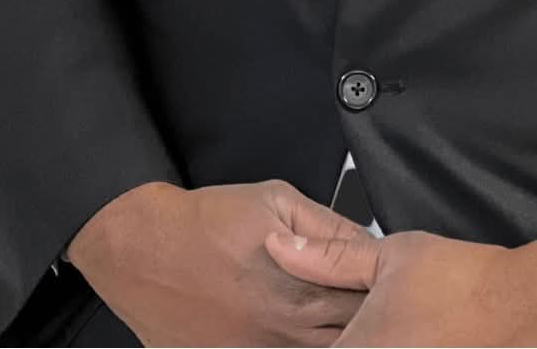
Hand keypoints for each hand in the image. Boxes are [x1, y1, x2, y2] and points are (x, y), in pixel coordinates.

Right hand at [65, 177, 378, 345]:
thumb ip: (327, 227)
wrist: (144, 250)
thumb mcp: (278, 201)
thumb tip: (368, 239)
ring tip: (347, 320)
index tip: (392, 283)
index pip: (365, 300)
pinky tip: (303, 330)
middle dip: (368, 318)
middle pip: (349, 333)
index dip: (383, 292)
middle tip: (378, 304)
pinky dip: (299, 344)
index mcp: (301, 287)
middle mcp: (284, 329)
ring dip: (337, 336)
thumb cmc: (207, 222)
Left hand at [266, 227, 536, 346]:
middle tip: (375, 323)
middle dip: (341, 339)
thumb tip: (278, 247)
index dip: (305, 341)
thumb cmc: (461, 282)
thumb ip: (327, 258)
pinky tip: (412, 338)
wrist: (523, 306)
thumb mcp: (391, 256)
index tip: (317, 329)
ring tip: (396, 330)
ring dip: (372, 346)